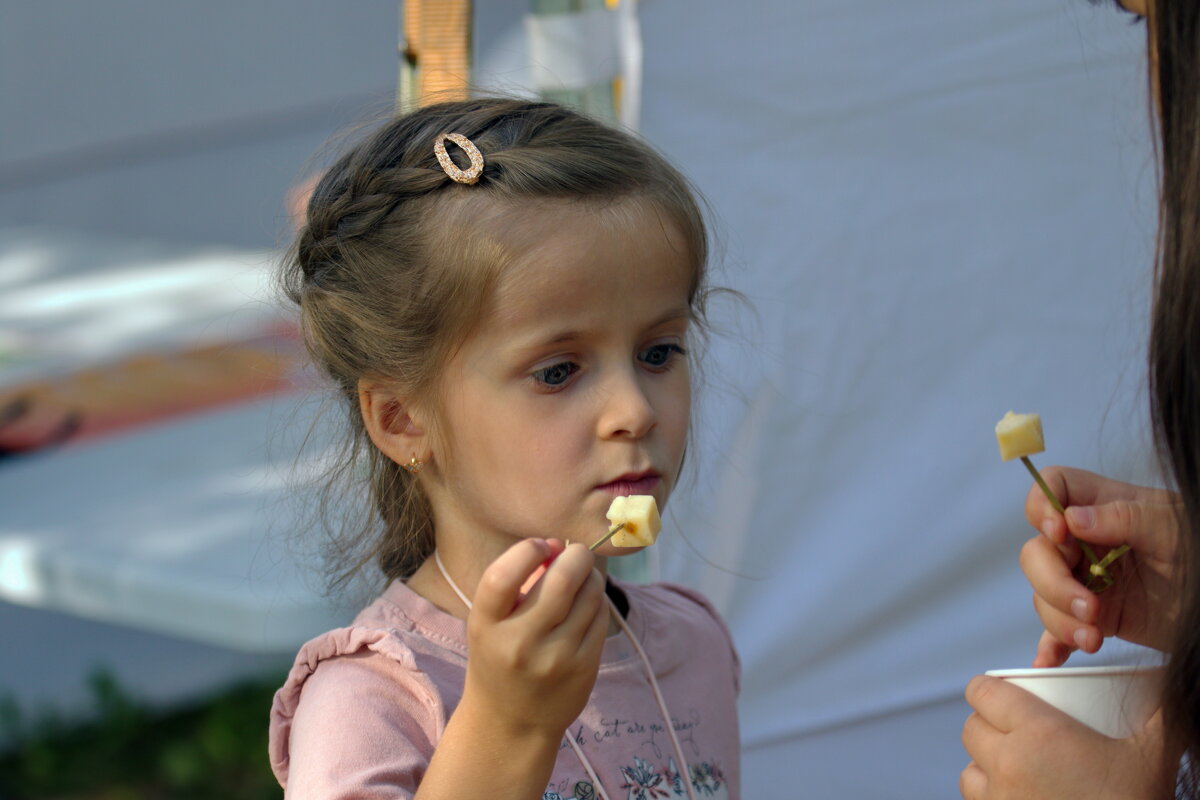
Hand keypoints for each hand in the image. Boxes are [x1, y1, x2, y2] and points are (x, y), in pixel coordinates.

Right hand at [460, 539, 607, 739]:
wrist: (511, 721)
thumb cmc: (499, 656)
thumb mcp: (491, 621)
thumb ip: (517, 581)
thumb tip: (557, 545)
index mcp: (486, 626)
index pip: (501, 577)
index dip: (525, 550)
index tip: (539, 545)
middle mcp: (519, 643)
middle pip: (561, 580)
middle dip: (576, 555)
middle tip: (576, 552)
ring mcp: (556, 658)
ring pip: (589, 595)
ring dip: (590, 576)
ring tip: (583, 577)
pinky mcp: (584, 667)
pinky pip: (601, 617)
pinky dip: (597, 601)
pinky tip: (587, 604)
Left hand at [961, 675, 1166, 798]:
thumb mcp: (1154, 756)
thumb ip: (1158, 716)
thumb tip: (1162, 684)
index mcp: (1037, 734)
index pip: (982, 692)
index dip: (989, 689)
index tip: (1002, 693)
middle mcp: (1007, 766)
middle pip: (971, 730)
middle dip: (988, 725)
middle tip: (1015, 731)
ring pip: (968, 773)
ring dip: (983, 767)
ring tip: (1013, 768)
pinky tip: (1017, 798)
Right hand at [1020, 467, 1179, 665]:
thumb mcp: (1173, 529)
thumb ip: (1125, 517)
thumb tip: (1072, 518)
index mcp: (1105, 506)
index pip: (1054, 488)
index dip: (1042, 506)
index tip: (1059, 534)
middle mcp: (1088, 542)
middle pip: (1038, 551)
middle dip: (1053, 582)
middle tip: (1089, 607)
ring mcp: (1088, 580)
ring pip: (1043, 593)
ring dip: (1060, 618)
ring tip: (1093, 637)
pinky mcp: (1095, 616)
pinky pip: (1059, 628)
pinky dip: (1052, 643)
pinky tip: (1050, 658)